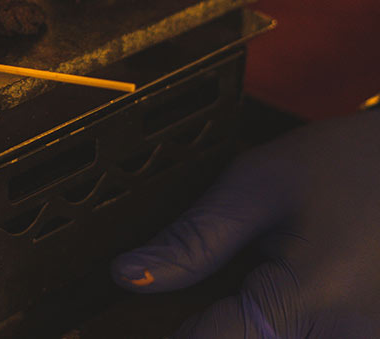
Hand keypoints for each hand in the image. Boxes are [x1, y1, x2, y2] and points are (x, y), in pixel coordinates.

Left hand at [111, 108, 379, 337]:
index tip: (138, 309)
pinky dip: (271, 321)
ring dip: (243, 320)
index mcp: (305, 299)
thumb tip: (128, 275)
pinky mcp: (361, 338)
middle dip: (206, 318)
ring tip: (249, 276)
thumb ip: (194, 238)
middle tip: (221, 268)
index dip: (161, 328)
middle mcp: (343, 337)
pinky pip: (295, 336)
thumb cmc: (347, 164)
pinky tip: (268, 289)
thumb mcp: (258, 185)